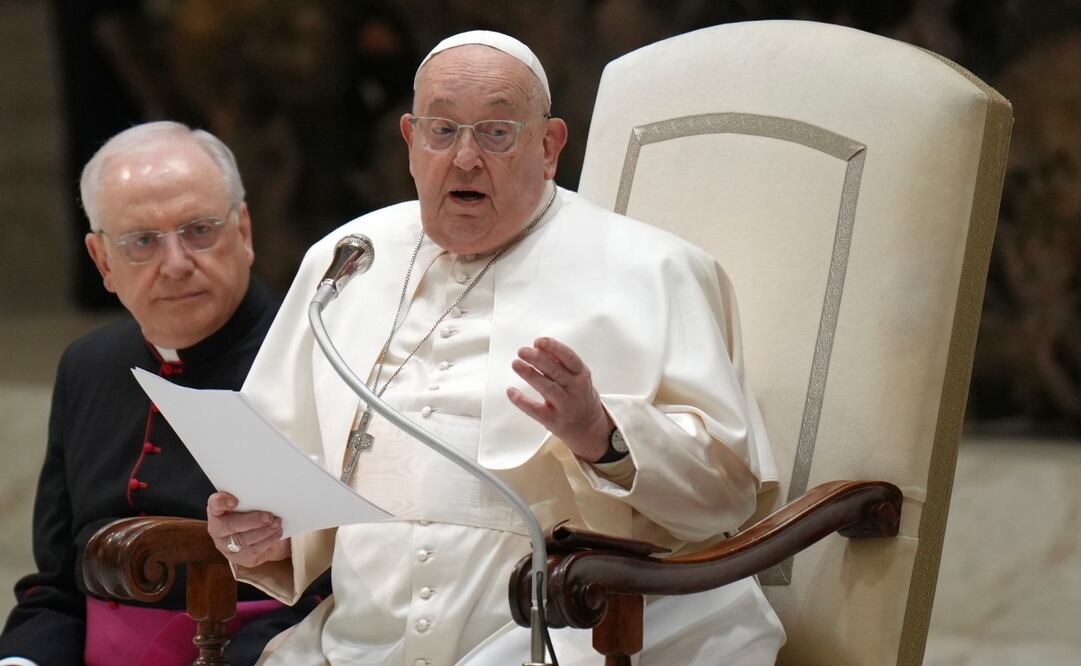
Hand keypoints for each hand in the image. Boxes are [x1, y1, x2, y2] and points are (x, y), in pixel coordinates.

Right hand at [206, 491, 289, 567]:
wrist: (258, 534)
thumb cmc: (252, 512)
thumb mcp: (250, 503)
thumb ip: (252, 499)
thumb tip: (267, 496)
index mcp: (217, 510)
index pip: (215, 504)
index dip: (222, 502)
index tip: (235, 501)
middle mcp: (217, 529)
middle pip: (230, 525)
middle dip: (252, 521)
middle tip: (269, 516)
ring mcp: (225, 546)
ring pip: (243, 540)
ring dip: (264, 531)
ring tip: (277, 523)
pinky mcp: (238, 558)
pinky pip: (253, 550)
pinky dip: (268, 541)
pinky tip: (276, 533)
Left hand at [507, 337, 613, 461]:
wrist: (588, 428)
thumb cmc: (578, 396)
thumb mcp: (578, 377)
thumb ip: (561, 363)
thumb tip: (540, 346)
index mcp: (582, 376)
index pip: (569, 358)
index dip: (553, 348)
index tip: (538, 341)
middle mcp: (576, 390)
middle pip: (556, 371)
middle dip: (537, 359)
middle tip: (522, 351)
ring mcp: (565, 406)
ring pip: (547, 388)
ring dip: (530, 374)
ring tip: (516, 364)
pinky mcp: (553, 420)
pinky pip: (535, 410)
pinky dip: (522, 401)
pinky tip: (511, 391)